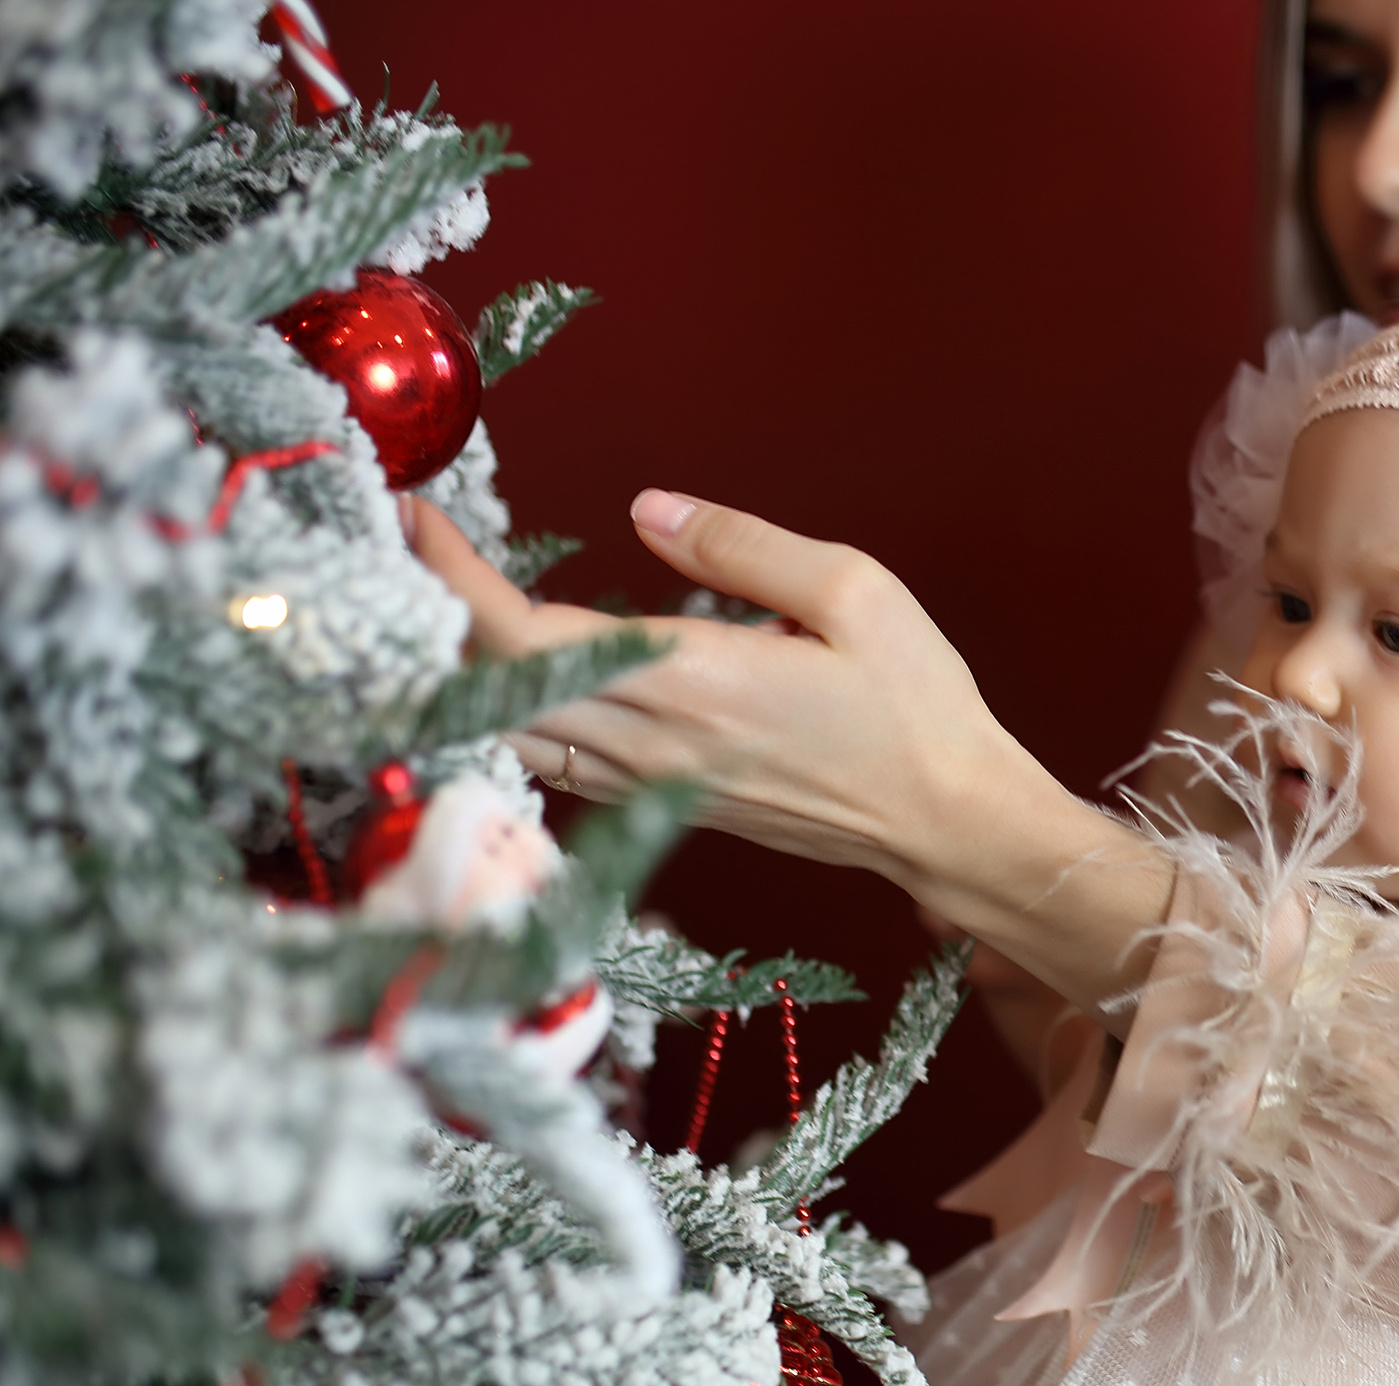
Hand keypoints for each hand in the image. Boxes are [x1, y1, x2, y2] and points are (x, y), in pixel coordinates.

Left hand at [404, 490, 1034, 888]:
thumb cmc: (917, 709)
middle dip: (434, 614)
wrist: (949, 823)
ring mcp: (652, 783)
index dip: (451, 577)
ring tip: (440, 600)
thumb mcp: (853, 592)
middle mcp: (652, 742)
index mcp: (689, 681)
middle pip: (492, 687)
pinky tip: (509, 676)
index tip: (411, 516)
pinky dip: (511, 715)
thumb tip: (649, 507)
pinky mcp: (664, 804)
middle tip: (407, 545)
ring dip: (465, 671)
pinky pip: (555, 761)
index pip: (524, 635)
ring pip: (513, 734)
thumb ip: (740, 546)